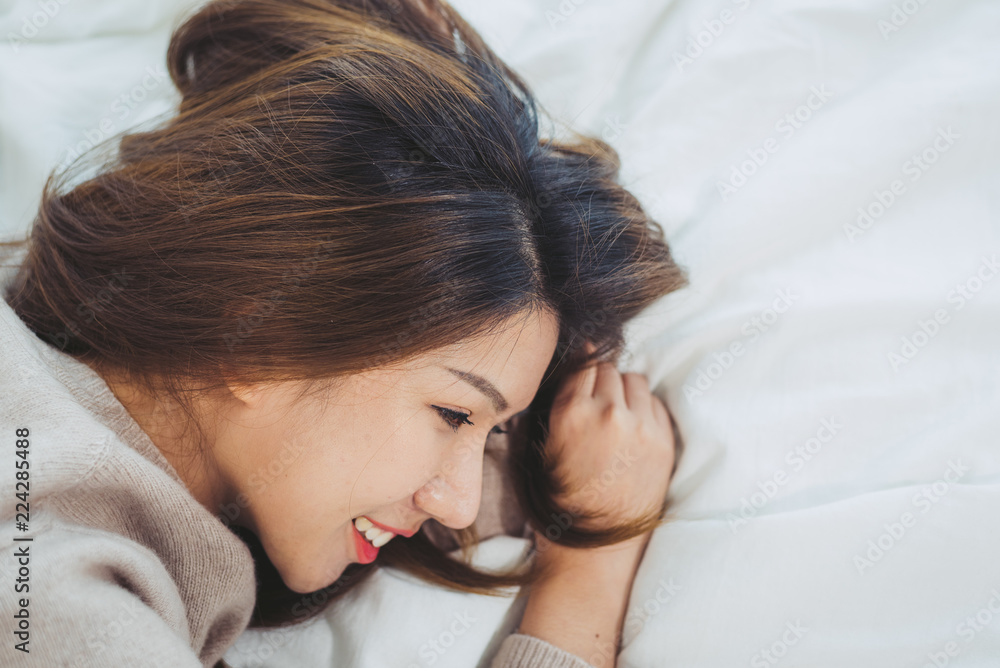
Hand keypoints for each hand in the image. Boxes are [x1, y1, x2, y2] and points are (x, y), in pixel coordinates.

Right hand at [544, 344, 675, 532]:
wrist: (593, 546)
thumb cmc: (560, 499)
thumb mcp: (543, 446)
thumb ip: (559, 401)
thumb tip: (582, 357)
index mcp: (571, 414)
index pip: (582, 367)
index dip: (580, 374)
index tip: (581, 383)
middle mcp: (608, 414)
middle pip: (609, 369)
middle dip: (601, 382)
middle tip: (596, 405)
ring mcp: (640, 427)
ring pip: (635, 380)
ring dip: (625, 391)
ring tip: (616, 415)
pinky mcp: (663, 442)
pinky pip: (656, 404)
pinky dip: (645, 410)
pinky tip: (633, 430)